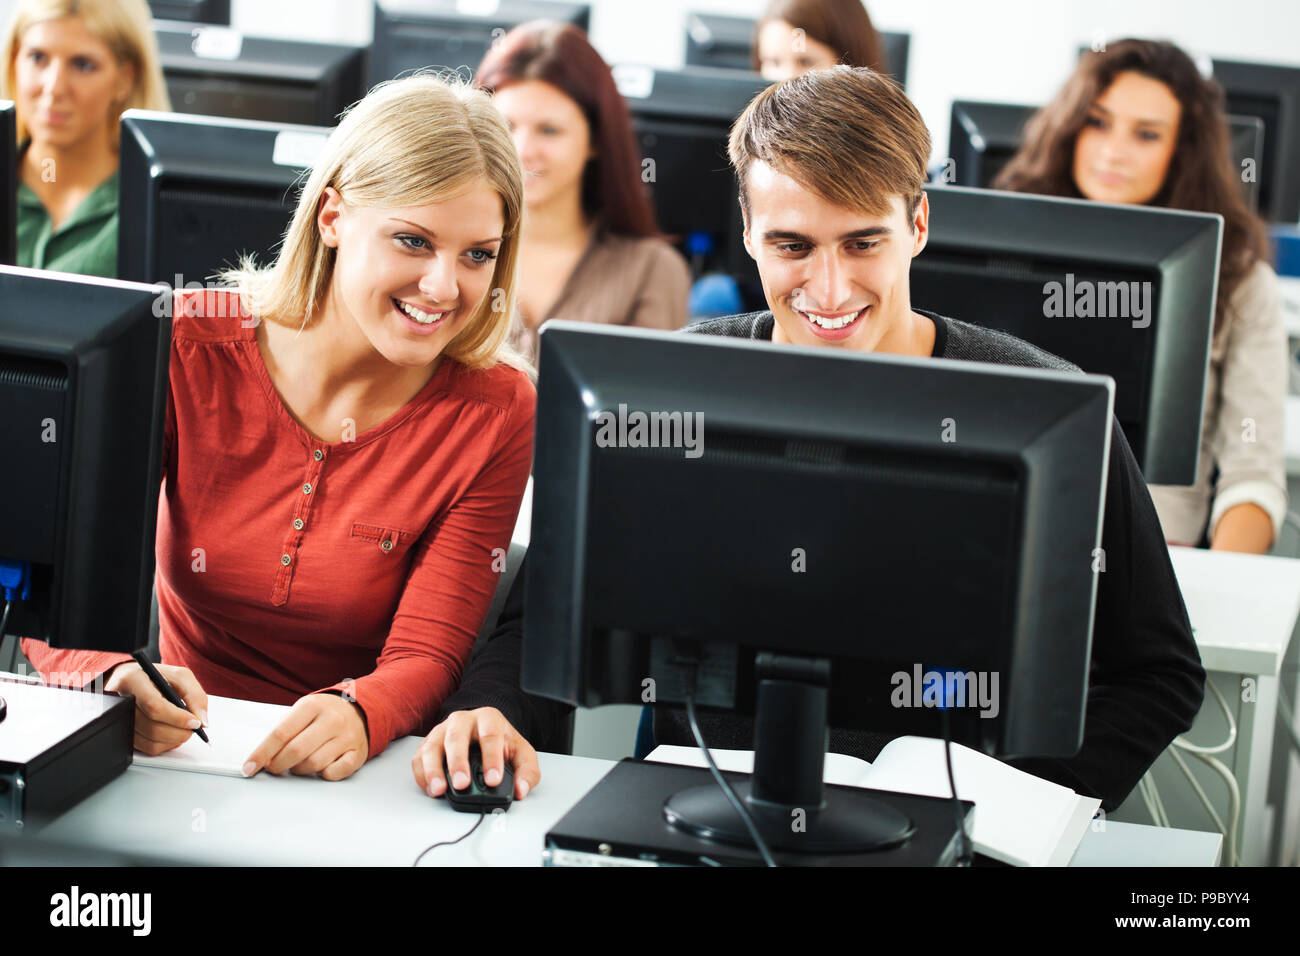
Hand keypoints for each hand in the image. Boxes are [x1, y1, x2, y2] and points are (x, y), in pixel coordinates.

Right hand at [104, 661, 208, 756]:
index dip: (177, 718)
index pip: (154, 706)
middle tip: (193, 728)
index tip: (195, 723)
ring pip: (150, 741)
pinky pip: (146, 748)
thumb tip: (202, 721)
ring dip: (174, 740)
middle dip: (179, 732)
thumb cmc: (155, 677)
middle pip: (152, 727)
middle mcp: (120, 701)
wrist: (131, 681)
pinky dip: (164, 745)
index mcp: (132, 681)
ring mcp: (119, 720)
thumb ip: (194, 695)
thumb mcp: (179, 676)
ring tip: (183, 729)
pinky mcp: (123, 734)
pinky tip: (171, 733)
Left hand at [243, 693, 368, 780]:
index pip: (280, 734)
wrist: (361, 710)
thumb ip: (283, 731)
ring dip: (298, 770)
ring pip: (313, 764)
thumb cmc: (323, 714)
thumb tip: (262, 758)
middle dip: (278, 765)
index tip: (249, 768)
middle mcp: (332, 720)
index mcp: (313, 706)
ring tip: (297, 764)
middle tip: (274, 767)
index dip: (261, 753)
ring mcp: (347, 737)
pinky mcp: (357, 753)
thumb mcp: (302, 711)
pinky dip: (323, 775)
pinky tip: (320, 767)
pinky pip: (334, 773)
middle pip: (296, 751)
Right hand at [412, 707, 539, 800]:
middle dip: (458, 762)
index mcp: (488, 718)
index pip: (490, 735)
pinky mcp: (428, 744)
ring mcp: (442, 731)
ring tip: (440, 790)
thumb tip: (521, 790)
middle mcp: (462, 720)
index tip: (492, 779)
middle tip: (463, 784)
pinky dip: (422, 775)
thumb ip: (527, 772)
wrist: (484, 731)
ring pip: (433, 746)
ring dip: (434, 769)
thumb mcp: (521, 753)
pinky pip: (419, 758)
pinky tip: (431, 788)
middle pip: (456, 737)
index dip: (492, 758)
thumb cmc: (501, 743)